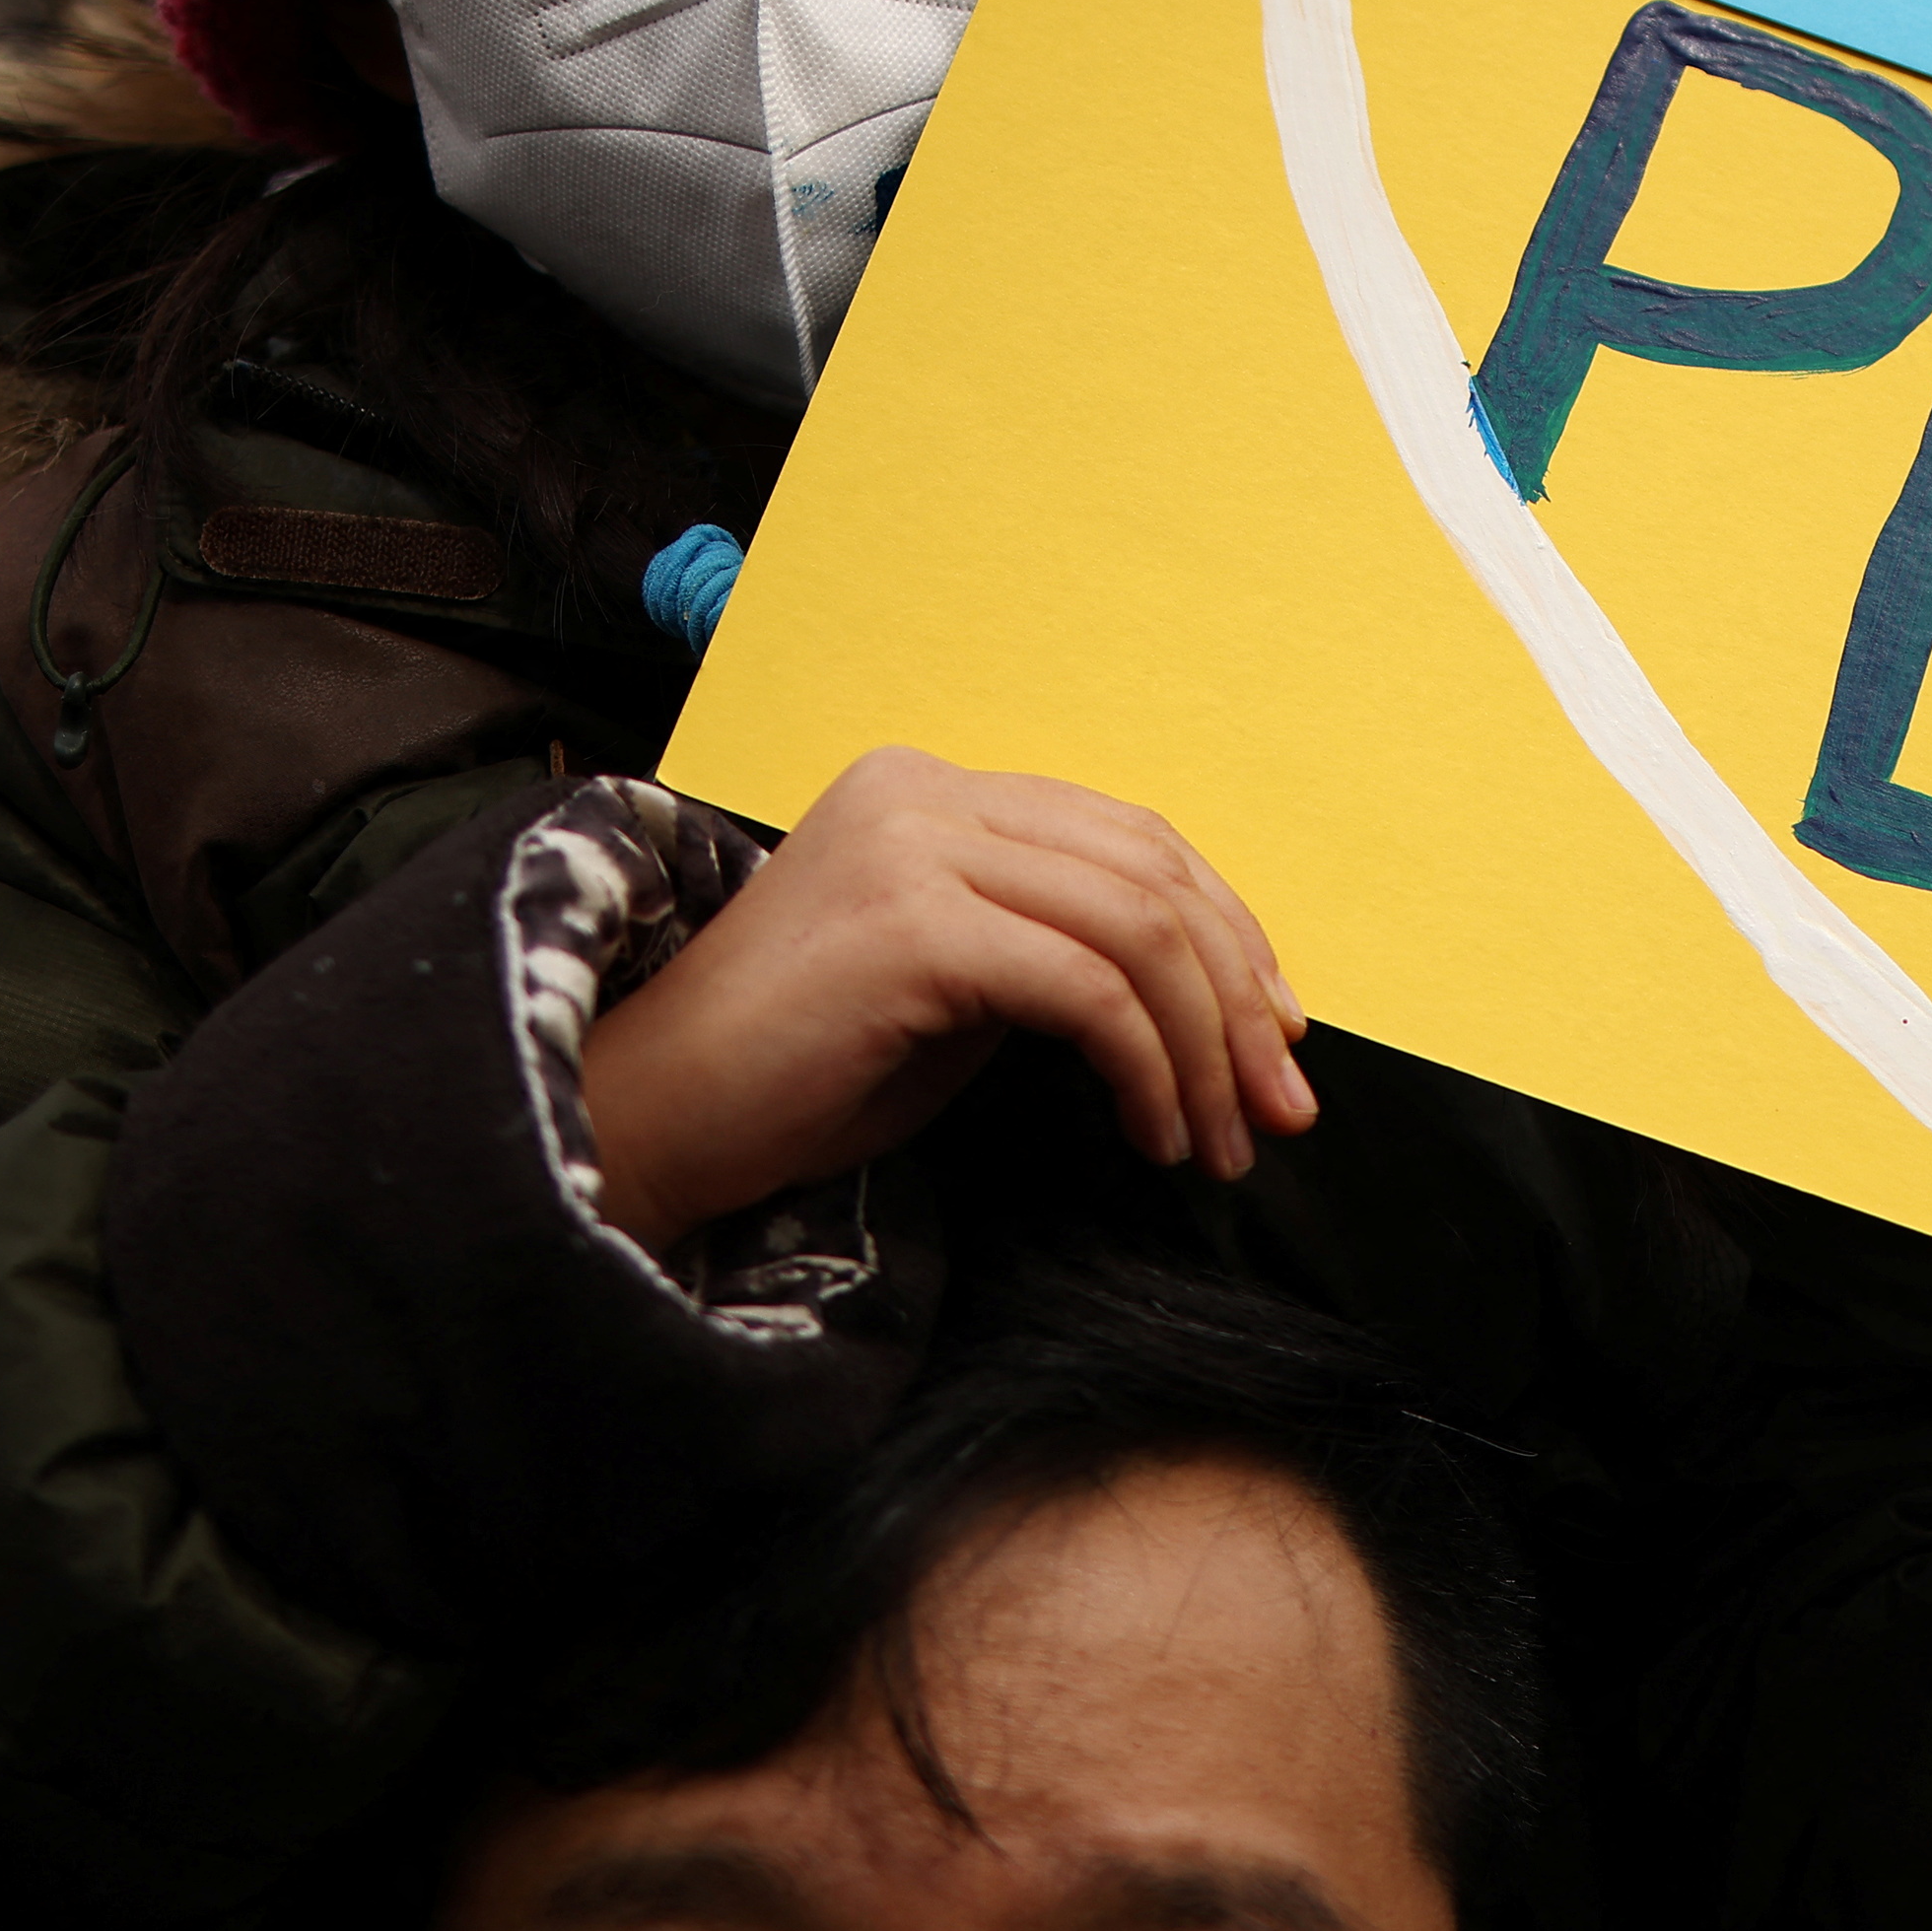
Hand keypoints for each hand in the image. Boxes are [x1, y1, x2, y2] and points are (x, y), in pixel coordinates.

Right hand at [577, 749, 1313, 1251]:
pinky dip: (1143, 1067)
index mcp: (934, 788)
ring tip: (1218, 1142)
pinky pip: (1085, 989)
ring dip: (1202, 1048)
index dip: (1228, 932)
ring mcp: (913, 844)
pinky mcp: (909, 922)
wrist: (653, 1119)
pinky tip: (1148, 1134)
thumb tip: (1215, 1002)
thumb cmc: (800, 1072)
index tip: (1276, 1035)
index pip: (1130, 839)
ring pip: (1135, 930)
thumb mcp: (956, 988)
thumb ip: (1057, 955)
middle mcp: (925, 789)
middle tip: (1277, 1109)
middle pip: (1151, 875)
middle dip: (1238, 999)